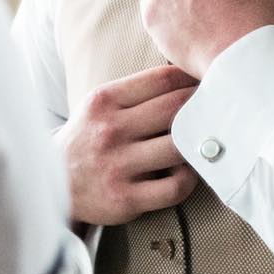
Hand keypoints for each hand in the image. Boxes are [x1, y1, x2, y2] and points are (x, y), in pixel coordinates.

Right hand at [55, 63, 199, 227]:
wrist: (53, 183)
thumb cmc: (88, 138)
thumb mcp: (100, 104)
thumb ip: (137, 91)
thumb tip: (190, 74)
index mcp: (105, 101)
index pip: (164, 79)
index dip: (194, 77)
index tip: (209, 82)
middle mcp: (110, 131)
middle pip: (177, 109)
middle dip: (204, 106)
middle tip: (220, 110)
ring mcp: (117, 166)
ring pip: (179, 148)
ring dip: (198, 144)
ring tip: (203, 142)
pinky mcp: (125, 199)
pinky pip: (175, 187)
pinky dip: (190, 179)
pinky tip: (188, 172)